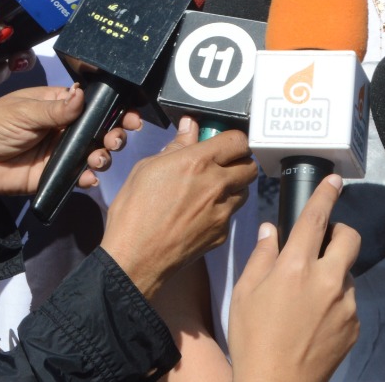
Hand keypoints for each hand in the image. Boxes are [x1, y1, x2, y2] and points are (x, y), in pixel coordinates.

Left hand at [0, 84, 138, 208]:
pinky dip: (89, 177)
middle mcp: (65, 126)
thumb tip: (83, 95)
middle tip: (116, 138)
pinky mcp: (56, 174)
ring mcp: (62, 151)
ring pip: (95, 151)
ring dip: (105, 155)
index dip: (114, 107)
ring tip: (99, 158)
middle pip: (101, 128)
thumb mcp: (22, 112)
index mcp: (59, 103)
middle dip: (116, 132)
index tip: (131, 114)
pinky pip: (79, 175)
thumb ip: (56, 109)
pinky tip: (89, 177)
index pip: (94, 102)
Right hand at [101, 117, 256, 300]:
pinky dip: (222, 210)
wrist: (134, 258)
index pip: (238, 140)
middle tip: (223, 164)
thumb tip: (189, 127)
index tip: (224, 142)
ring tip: (212, 189)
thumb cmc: (134, 212)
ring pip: (245, 190)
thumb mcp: (147, 168)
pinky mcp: (221, 234)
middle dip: (240, 161)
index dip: (233, 139)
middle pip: (250, 165)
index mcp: (197, 162)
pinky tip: (201, 213)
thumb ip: (175, 146)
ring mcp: (222, 212)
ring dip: (234, 186)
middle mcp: (216, 185)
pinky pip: (231, 215)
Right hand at [229, 175, 359, 381]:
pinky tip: (313, 321)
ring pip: (347, 272)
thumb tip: (272, 232)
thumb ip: (261, 256)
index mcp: (296, 267)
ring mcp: (345, 304)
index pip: (317, 218)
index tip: (335, 181)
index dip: (326, 194)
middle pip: (350, 237)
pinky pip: (348, 301)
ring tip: (306, 299)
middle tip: (321, 244)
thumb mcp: (244, 293)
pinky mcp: (354, 326)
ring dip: (332, 273)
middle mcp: (327, 280)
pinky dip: (334, 302)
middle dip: (340, 232)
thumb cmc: (252, 340)